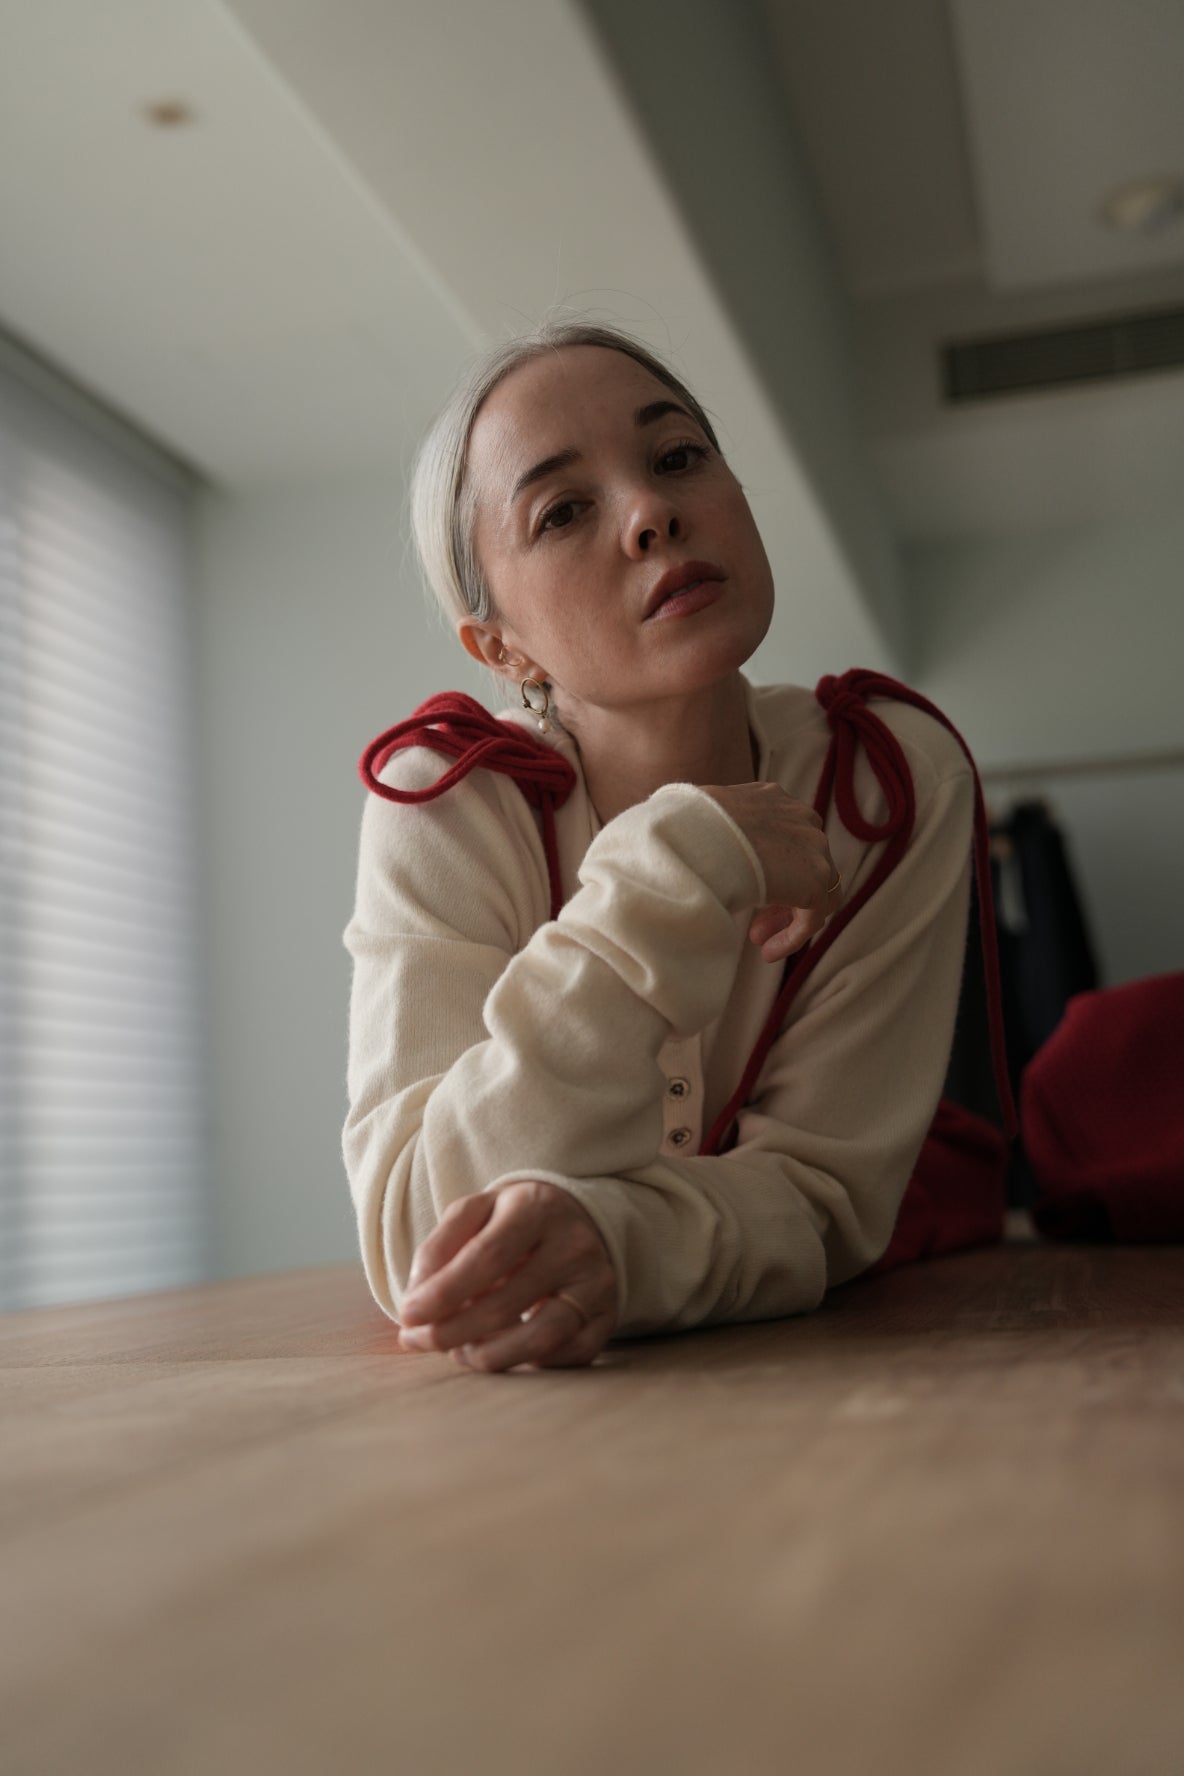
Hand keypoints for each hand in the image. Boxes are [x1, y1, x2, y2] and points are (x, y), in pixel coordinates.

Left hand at [397, 1179, 617, 1372]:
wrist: (577, 1218)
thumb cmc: (512, 1220)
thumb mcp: (475, 1213)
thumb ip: (438, 1249)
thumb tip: (414, 1304)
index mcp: (537, 1207)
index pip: (487, 1257)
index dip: (443, 1292)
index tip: (408, 1316)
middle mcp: (575, 1244)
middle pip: (507, 1303)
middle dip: (452, 1331)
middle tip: (420, 1341)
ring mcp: (597, 1283)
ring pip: (541, 1338)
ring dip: (488, 1356)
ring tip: (459, 1352)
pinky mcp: (609, 1316)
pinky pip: (568, 1355)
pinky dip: (528, 1363)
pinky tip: (500, 1351)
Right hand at [701, 780, 840, 962]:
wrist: (698, 839)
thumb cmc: (684, 830)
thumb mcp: (702, 820)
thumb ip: (714, 830)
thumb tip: (686, 840)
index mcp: (775, 799)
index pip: (787, 839)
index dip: (771, 870)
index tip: (748, 894)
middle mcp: (801, 818)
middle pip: (804, 865)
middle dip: (780, 898)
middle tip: (755, 925)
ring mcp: (814, 846)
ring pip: (814, 892)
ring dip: (785, 919)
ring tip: (759, 941)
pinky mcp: (817, 879)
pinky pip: (813, 916)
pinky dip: (793, 936)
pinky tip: (769, 953)